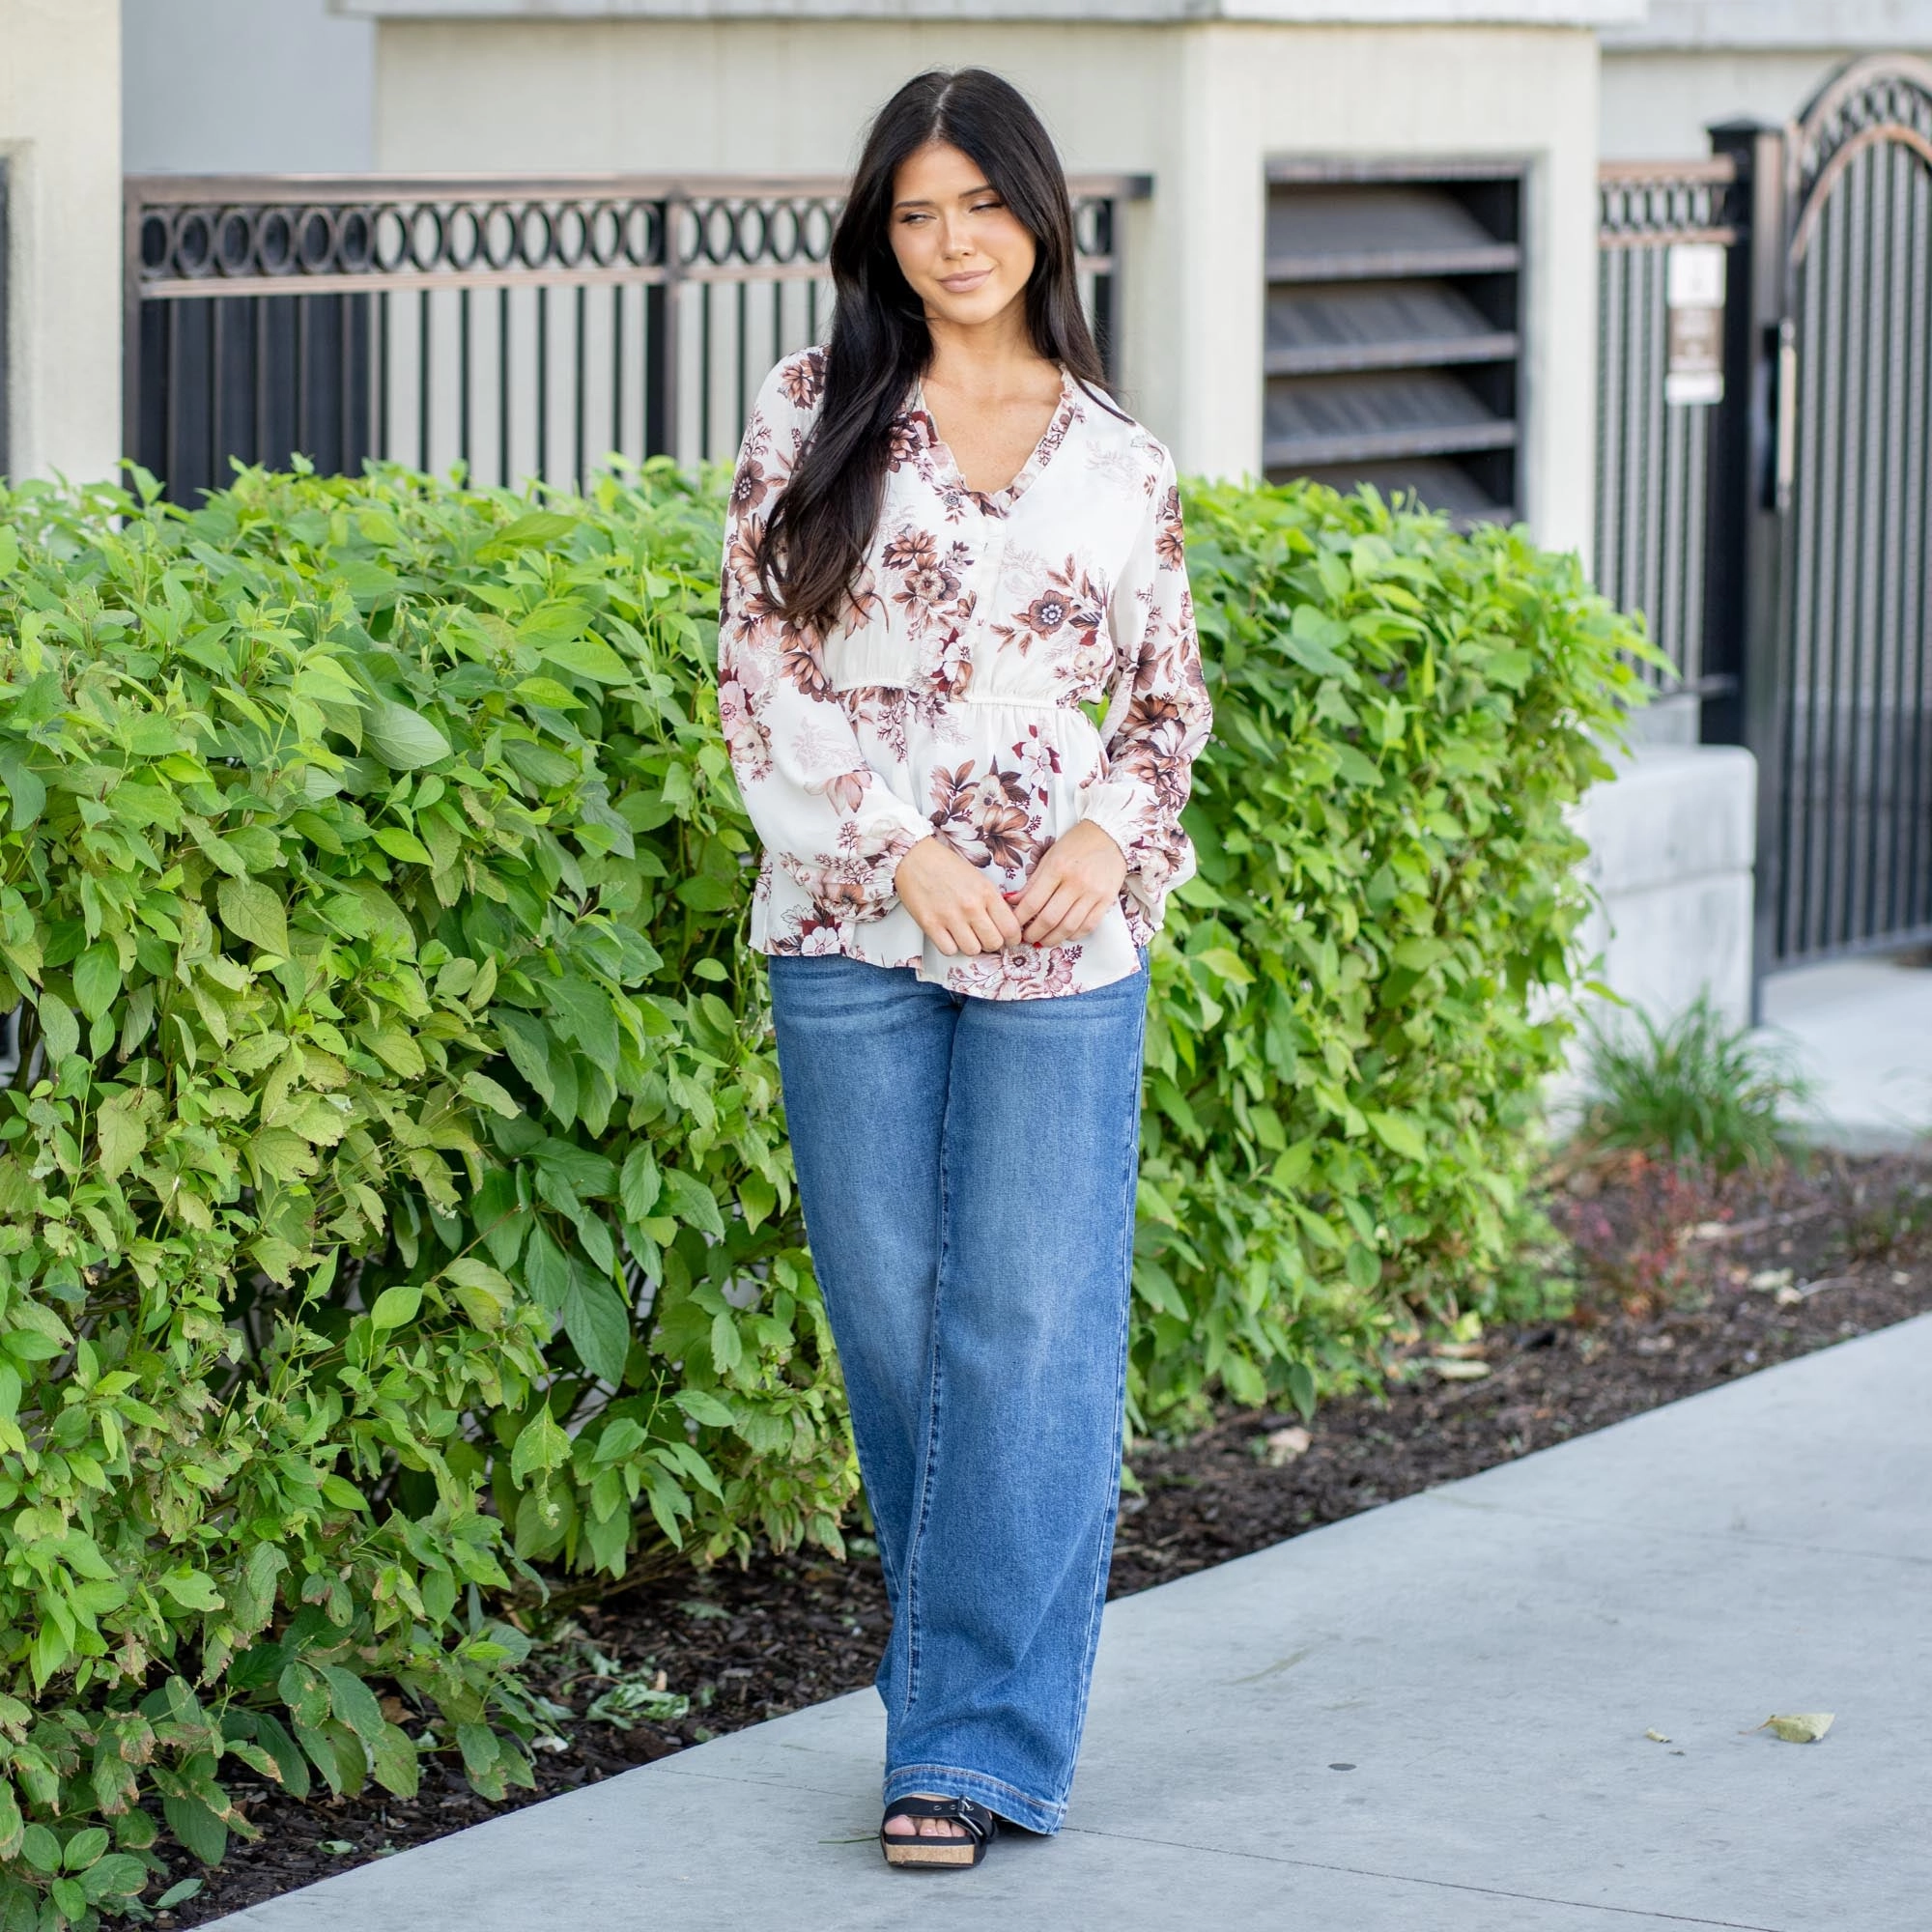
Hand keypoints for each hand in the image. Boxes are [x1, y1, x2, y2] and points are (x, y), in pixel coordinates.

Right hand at [894, 836, 1023, 956]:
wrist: (915, 858)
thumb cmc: (947, 867)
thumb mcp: (979, 879)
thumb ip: (993, 902)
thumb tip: (1005, 925)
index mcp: (986, 892)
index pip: (1011, 927)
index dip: (1012, 938)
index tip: (1008, 939)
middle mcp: (971, 906)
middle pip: (993, 943)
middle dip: (992, 943)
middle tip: (985, 937)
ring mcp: (950, 916)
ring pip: (972, 950)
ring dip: (971, 946)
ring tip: (965, 934)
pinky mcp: (930, 924)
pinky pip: (949, 950)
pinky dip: (950, 946)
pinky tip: (949, 935)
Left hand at [1010, 820, 1126, 947]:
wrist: (1110, 835)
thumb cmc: (1075, 844)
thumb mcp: (1049, 857)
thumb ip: (1033, 882)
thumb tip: (1013, 902)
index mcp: (1057, 868)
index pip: (1033, 902)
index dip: (1020, 919)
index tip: (1014, 926)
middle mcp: (1076, 882)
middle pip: (1050, 919)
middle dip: (1034, 933)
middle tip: (1026, 938)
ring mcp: (1093, 892)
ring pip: (1069, 927)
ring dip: (1052, 939)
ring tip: (1043, 941)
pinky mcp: (1107, 900)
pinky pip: (1088, 926)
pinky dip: (1074, 935)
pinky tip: (1065, 935)